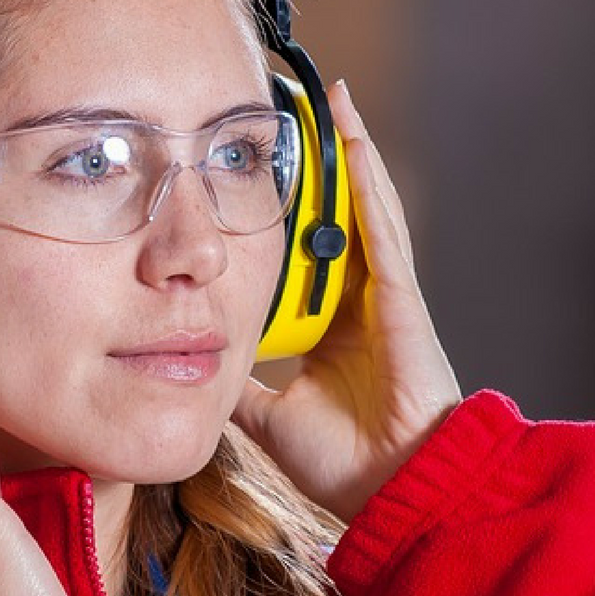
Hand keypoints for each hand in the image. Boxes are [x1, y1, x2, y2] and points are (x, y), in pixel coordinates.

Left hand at [232, 80, 462, 523]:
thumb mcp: (269, 414)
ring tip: (335, 102)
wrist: (394, 493)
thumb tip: (193, 365)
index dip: (293, 210)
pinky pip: (382, 231)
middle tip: (300, 110)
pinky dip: (368, 186)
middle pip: (339, 217)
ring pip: (366, 210)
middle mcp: (363, 301)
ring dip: (350, 154)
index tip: (267, 169)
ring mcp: (386, 296)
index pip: (309, 253)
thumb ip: (240, 384)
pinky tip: (355, 144)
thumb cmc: (347, 464)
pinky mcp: (401, 299)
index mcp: (335, 326)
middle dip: (324, 164)